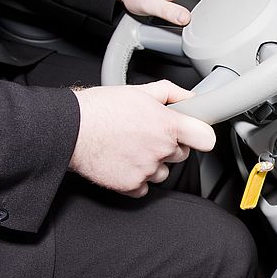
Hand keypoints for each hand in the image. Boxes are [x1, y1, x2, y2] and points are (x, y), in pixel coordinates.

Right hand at [69, 81, 215, 196]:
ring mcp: (147, 170)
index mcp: (167, 125)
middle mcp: (161, 150)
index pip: (206, 139)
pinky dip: (136, 178)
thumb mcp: (139, 90)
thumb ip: (170, 93)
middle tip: (147, 135)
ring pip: (163, 173)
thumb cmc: (100, 109)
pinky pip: (144, 187)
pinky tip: (123, 162)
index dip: (201, 136)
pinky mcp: (131, 185)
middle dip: (170, 146)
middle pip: (182, 155)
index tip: (194, 135)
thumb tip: (189, 98)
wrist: (70, 130)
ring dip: (153, 163)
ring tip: (131, 148)